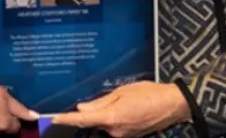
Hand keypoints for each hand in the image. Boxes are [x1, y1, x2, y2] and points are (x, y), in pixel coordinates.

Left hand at [51, 80, 189, 136]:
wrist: (172, 105)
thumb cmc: (147, 93)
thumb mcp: (121, 92)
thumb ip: (100, 102)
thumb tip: (81, 108)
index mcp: (112, 119)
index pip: (83, 120)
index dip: (67, 119)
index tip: (52, 118)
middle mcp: (116, 131)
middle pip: (94, 122)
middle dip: (87, 113)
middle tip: (87, 97)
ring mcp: (124, 135)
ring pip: (104, 124)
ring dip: (101, 114)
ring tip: (113, 98)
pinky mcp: (131, 135)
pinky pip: (114, 126)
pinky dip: (110, 117)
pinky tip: (118, 106)